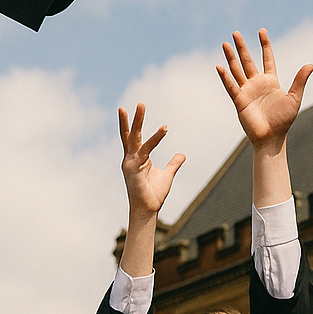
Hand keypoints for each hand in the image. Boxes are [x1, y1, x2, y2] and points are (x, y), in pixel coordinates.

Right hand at [118, 103, 184, 218]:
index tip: (134, 109)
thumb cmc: (154, 194)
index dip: (133, 124)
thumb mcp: (167, 175)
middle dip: (134, 118)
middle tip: (139, 103)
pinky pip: (146, 149)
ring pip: (134, 137)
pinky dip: (155, 138)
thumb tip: (182, 155)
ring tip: (141, 105)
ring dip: (138, 120)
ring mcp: (130, 162)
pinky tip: (165, 128)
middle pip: (131, 134)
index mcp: (136, 158)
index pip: (133, 138)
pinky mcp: (133, 168)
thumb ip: (173, 164)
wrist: (148, 210)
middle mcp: (130, 158)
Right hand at [216, 30, 311, 149]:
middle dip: (242, 47)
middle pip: (248, 61)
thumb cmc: (283, 121)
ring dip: (231, 57)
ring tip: (225, 43)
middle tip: (236, 32)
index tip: (261, 31)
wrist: (272, 138)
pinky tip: (220, 66)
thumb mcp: (294, 98)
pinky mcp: (239, 101)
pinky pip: (231, 86)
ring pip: (237, 70)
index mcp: (270, 81)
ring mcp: (247, 91)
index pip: (267, 59)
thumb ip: (300, 81)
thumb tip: (310, 64)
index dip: (264, 45)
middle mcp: (257, 83)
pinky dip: (225, 77)